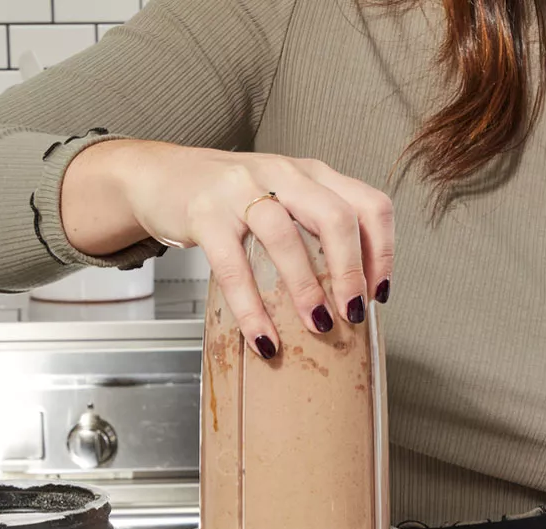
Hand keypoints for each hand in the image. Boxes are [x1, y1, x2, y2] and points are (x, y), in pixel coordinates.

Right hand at [64, 139, 393, 356]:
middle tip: (354, 314)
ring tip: (318, 326)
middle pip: (336, 216)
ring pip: (285, 236)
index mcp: (313, 174)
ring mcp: (241, 189)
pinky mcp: (204, 212)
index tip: (380, 294)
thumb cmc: (232, 199)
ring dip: (307, 287)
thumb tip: (349, 296)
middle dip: (351, 271)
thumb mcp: (283, 200)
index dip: (383, 251)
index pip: (368, 204)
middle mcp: (284, 173)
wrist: (162, 176)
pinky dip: (251, 307)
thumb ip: (315, 229)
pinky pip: (232, 264)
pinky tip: (263, 337)